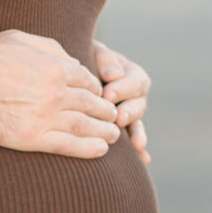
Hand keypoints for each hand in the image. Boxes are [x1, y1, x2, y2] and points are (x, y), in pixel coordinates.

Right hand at [0, 29, 121, 157]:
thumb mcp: (22, 39)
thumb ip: (53, 49)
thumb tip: (75, 61)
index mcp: (57, 67)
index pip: (88, 82)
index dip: (97, 91)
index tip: (100, 98)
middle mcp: (56, 92)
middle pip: (93, 105)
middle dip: (107, 112)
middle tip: (115, 119)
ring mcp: (45, 116)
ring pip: (86, 126)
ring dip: (105, 132)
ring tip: (114, 136)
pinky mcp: (31, 138)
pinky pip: (68, 146)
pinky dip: (89, 149)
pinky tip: (100, 150)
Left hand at [93, 42, 151, 162]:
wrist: (68, 77)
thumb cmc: (81, 59)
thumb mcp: (93, 52)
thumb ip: (105, 60)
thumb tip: (115, 75)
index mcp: (130, 74)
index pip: (136, 81)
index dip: (125, 88)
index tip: (108, 94)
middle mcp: (133, 95)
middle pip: (140, 104)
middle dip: (130, 111)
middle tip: (117, 118)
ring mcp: (128, 113)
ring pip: (137, 124)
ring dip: (137, 133)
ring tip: (134, 144)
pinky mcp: (121, 129)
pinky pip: (133, 140)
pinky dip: (139, 149)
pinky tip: (143, 159)